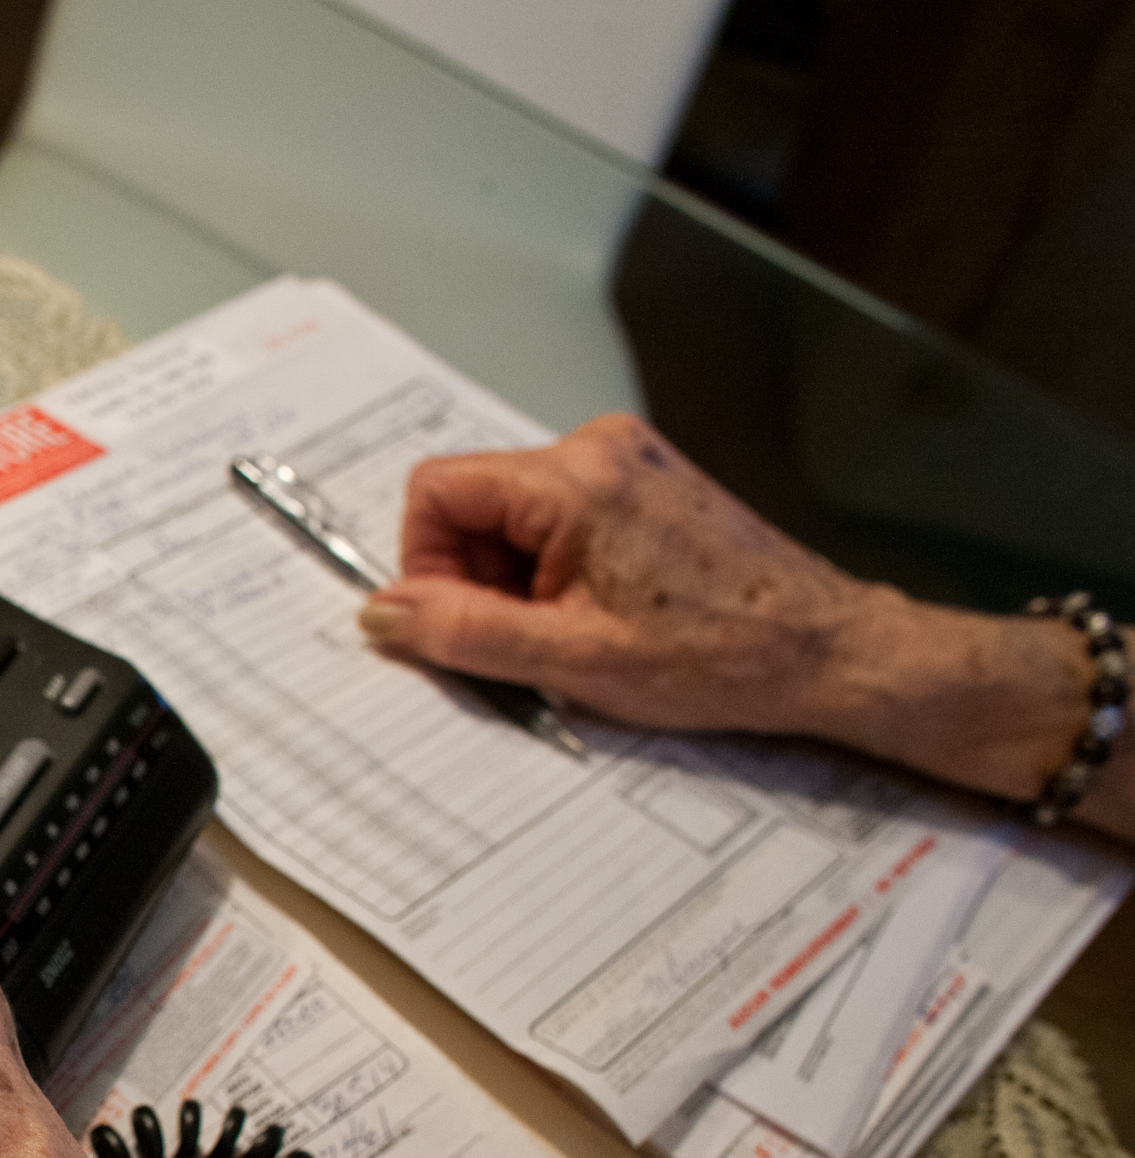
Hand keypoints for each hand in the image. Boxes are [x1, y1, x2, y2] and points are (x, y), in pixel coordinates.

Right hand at [363, 412, 870, 733]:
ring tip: (572, 634)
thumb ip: (461, 630)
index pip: (436, 490)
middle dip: (477, 577)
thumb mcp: (569, 659)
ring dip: (518, 580)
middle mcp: (599, 449)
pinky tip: (600, 616)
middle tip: (524, 642)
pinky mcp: (647, 483)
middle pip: (475, 502)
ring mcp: (628, 461)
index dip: (426, 564)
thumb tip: (384, 613)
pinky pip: (560, 519)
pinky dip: (557, 571)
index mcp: (574, 478)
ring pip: (515, 516)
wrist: (823, 650)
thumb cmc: (717, 656)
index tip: (457, 623)